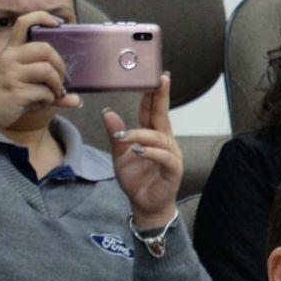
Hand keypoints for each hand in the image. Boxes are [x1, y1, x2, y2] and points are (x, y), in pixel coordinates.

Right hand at [0, 13, 77, 141]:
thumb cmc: (4, 99)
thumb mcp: (22, 87)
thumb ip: (49, 89)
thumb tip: (77, 100)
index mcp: (9, 53)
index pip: (22, 24)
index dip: (41, 18)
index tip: (56, 23)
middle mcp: (8, 59)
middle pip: (45, 48)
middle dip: (60, 65)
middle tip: (61, 80)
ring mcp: (10, 74)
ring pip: (47, 70)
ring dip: (57, 85)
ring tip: (53, 93)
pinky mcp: (15, 91)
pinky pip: (45, 93)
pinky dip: (49, 100)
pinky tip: (40, 103)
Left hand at [102, 74, 183, 221]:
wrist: (144, 204)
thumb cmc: (136, 179)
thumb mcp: (120, 154)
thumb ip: (116, 134)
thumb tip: (108, 112)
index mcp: (153, 135)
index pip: (153, 111)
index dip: (154, 94)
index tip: (155, 77)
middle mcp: (165, 142)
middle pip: (163, 116)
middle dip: (161, 98)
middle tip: (160, 81)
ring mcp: (171, 156)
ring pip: (159, 138)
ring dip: (141, 135)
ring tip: (124, 138)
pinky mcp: (173, 171)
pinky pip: (165, 158)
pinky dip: (151, 153)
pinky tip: (138, 151)